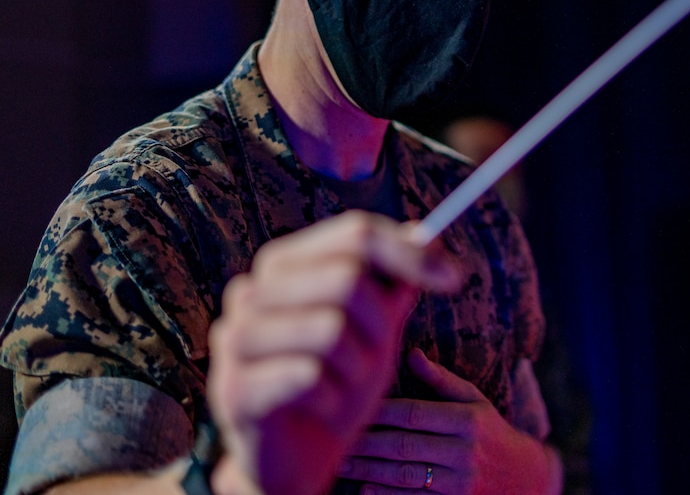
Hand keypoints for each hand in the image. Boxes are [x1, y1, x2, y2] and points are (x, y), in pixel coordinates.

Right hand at [206, 212, 458, 494]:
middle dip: (381, 325)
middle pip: (346, 277)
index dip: (409, 252)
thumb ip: (396, 281)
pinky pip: (309, 377)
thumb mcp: (379, 327)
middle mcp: (250, 291)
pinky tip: (321, 409)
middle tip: (377, 357)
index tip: (455, 278)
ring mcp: (234, 338)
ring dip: (357, 367)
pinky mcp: (234, 388)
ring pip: (331, 329)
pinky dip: (333, 398)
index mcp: (283, 263)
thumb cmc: (339, 382)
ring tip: (344, 384)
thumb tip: (429, 233)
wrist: (302, 457)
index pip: (354, 232)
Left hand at [339, 349, 559, 493]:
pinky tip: (365, 489)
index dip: (381, 412)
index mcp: (468, 420)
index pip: (414, 413)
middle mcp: (465, 451)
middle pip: (404, 445)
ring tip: (342, 462)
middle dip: (366, 442)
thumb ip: (442, 380)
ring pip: (405, 475)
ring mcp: (461, 483)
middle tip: (336, 437)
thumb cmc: (494, 433)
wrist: (528, 480)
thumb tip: (411, 354)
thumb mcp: (476, 401)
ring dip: (369, 470)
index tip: (354, 408)